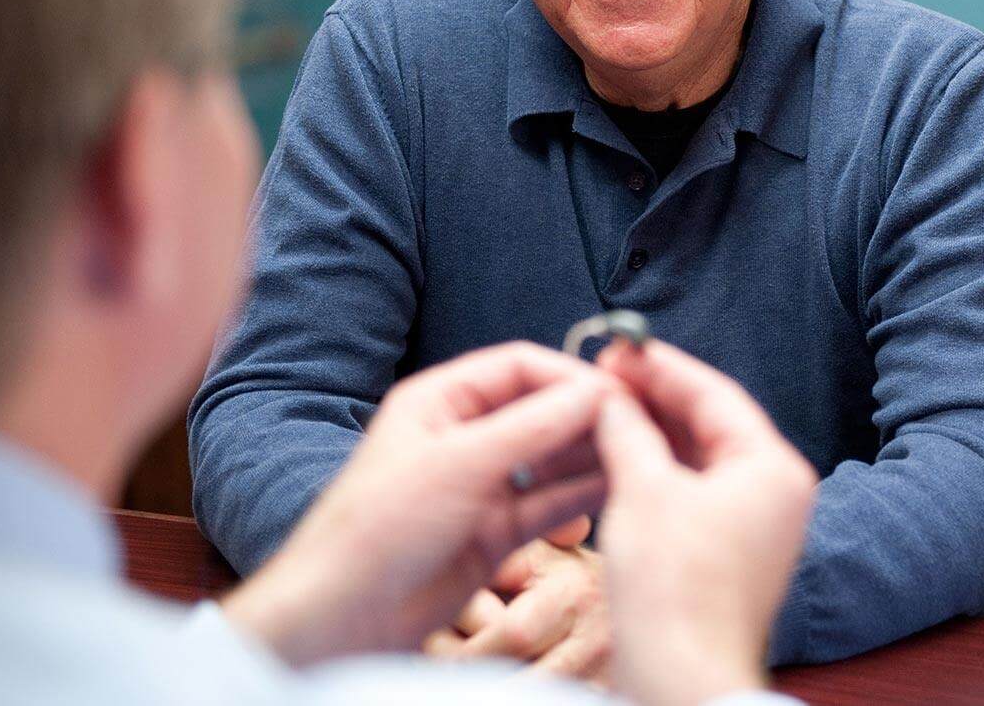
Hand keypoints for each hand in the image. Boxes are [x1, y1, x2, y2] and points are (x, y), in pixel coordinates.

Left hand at [221, 342, 613, 665]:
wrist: (345, 616)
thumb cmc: (379, 527)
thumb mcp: (459, 464)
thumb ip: (531, 427)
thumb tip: (594, 393)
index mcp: (441, 401)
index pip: (519, 367)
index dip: (569, 374)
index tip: (616, 389)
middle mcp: (465, 435)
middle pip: (541, 409)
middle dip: (587, 415)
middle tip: (638, 423)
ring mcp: (482, 484)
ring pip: (551, 458)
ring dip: (590, 455)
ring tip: (636, 455)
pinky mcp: (496, 530)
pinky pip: (549, 503)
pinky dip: (581, 495)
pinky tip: (616, 488)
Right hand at [594, 340, 816, 705]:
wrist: (682, 679)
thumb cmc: (674, 591)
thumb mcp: (643, 490)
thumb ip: (627, 429)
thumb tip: (609, 396)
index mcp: (773, 468)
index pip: (715, 393)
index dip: (661, 367)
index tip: (619, 347)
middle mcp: (775, 492)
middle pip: (709, 423)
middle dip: (654, 398)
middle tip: (605, 374)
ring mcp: (754, 525)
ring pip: (698, 458)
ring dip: (651, 433)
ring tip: (602, 409)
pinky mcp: (728, 552)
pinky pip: (692, 492)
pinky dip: (656, 471)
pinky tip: (616, 456)